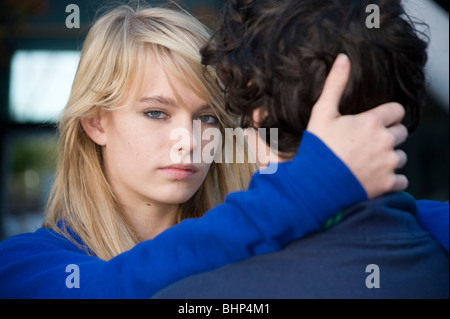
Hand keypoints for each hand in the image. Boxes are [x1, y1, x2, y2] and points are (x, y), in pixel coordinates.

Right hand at [306, 54, 408, 198]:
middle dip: (388, 136)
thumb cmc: (317, 148)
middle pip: (401, 133)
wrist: (314, 185)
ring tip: (367, 162)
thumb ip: (335, 85)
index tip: (372, 123)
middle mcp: (386, 141)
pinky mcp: (389, 184)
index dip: (385, 116)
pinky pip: (402, 179)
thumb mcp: (322, 113)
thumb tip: (343, 57)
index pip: (397, 111)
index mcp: (373, 122)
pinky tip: (372, 177)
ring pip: (401, 156)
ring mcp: (389, 163)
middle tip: (367, 144)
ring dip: (389, 158)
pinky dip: (391, 179)